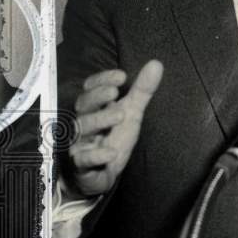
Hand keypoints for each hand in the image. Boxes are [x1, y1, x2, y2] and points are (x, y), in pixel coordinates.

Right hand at [64, 60, 163, 197]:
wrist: (100, 174)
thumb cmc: (113, 137)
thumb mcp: (131, 112)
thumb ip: (142, 90)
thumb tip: (157, 63)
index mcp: (94, 107)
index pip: (90, 88)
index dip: (102, 80)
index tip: (121, 76)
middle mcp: (83, 122)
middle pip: (83, 105)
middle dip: (97, 97)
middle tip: (115, 93)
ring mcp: (80, 143)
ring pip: (83, 129)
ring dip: (100, 120)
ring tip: (121, 116)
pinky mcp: (81, 166)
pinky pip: (83, 160)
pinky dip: (96, 156)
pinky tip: (111, 153)